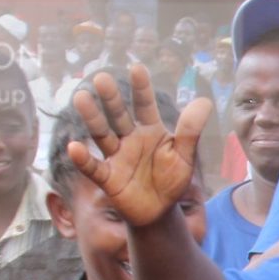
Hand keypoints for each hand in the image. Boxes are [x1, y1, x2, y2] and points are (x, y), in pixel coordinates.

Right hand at [65, 65, 212, 228]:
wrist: (160, 211)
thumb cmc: (172, 180)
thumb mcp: (185, 156)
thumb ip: (191, 131)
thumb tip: (204, 101)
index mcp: (150, 130)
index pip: (145, 106)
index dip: (142, 89)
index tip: (137, 68)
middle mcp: (130, 139)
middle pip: (118, 115)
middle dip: (111, 99)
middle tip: (101, 78)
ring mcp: (116, 156)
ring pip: (102, 134)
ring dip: (92, 118)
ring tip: (81, 97)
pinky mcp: (108, 178)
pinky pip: (94, 167)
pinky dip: (83, 159)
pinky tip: (74, 148)